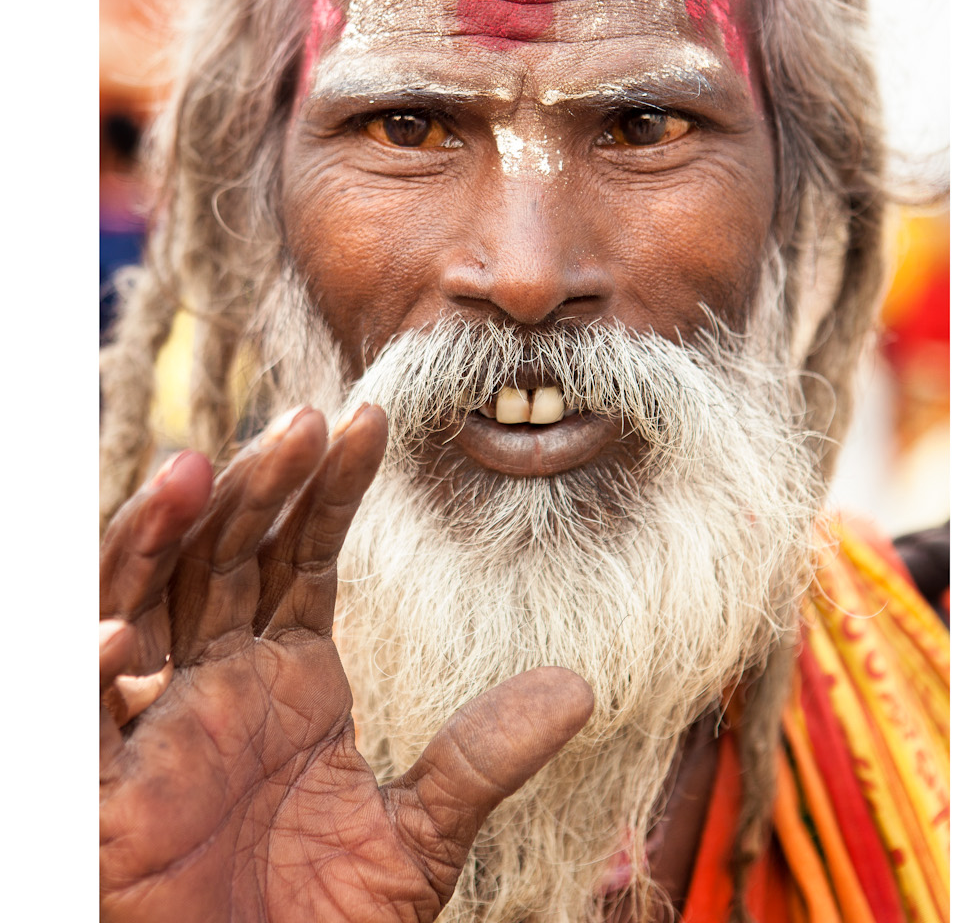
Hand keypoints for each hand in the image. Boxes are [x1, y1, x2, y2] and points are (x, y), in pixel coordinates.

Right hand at [99, 405, 593, 921]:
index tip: (370, 417)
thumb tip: (579, 686)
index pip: (300, 558)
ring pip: (138, 610)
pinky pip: (79, 729)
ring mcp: (153, 735)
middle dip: (256, 490)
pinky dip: (89, 681)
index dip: (329, 490)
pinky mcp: (100, 801)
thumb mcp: (419, 835)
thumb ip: (482, 758)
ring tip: (197, 471)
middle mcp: (211, 689)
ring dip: (159, 542)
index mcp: (284, 681)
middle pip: (221, 561)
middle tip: (302, 421)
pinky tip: (118, 639)